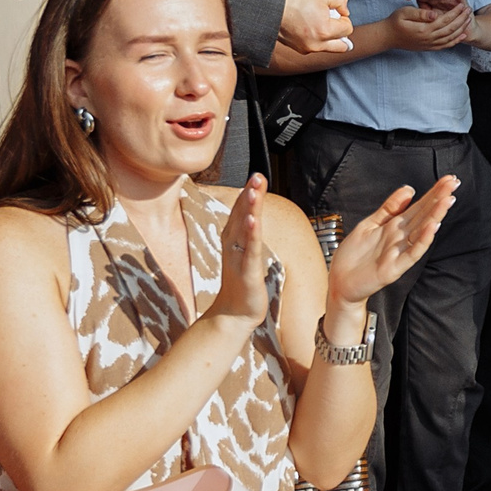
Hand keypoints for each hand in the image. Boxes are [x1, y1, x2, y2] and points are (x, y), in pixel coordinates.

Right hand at [201, 174, 271, 327]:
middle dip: (249, 194)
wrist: (234, 315)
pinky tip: (254, 220)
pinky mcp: (247, 271)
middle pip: (241, 215)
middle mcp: (233, 245)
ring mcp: (239, 257)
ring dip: (249, 208)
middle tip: (257, 175)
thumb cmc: (241, 284)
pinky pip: (249, 249)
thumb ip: (247, 235)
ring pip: (245, 229)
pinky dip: (251, 234)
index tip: (256, 176)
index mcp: (233, 239)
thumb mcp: (245, 253)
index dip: (248, 193)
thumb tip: (252, 217)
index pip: (240, 212)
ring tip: (254, 191)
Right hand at [279, 0, 353, 54]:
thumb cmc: (292, 1)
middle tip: (333, 21)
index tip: (335, 11)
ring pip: (329, 47)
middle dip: (341, 33)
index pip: (348, 29)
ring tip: (319, 21)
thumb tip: (344, 10)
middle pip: (343, 46)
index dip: (343, 17)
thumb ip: (340, 0)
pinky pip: (315, 46)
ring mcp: (307, 48)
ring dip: (329, 36)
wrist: (270, 8)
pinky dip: (316, 38)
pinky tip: (308, 25)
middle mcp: (317, 44)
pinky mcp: (299, 49)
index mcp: (325, 31)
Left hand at [328, 176, 458, 304]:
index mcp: (395, 226)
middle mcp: (401, 238)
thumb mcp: (370, 223)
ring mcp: (399, 252)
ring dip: (435, 216)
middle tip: (454, 183)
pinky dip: (423, 240)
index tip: (448, 179)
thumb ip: (390, 207)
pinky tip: (431, 226)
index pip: (419, 206)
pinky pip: (412, 253)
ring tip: (447, 200)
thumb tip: (408, 189)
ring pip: (421, 231)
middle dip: (439, 199)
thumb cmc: (354, 256)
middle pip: (424, 215)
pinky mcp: (394, 268)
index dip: (433, 192)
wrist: (339, 282)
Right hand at [388, 0, 473, 51]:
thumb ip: (420, 13)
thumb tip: (435, 14)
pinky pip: (445, 46)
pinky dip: (455, 41)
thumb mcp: (404, 12)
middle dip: (462, 19)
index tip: (462, 4)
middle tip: (469, 10)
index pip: (444, 20)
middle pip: (451, 29)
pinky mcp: (429, 48)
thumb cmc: (395, 22)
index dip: (455, 12)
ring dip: (461, 29)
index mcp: (423, 29)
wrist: (388, 37)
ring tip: (468, 20)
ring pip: (450, 38)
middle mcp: (428, 39)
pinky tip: (462, 35)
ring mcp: (429, 45)